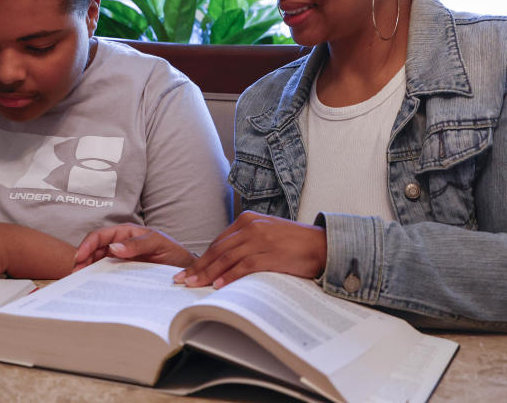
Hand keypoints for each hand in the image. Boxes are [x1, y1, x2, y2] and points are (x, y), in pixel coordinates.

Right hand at [73, 224, 195, 271]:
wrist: (183, 268)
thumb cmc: (172, 251)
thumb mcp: (158, 243)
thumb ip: (137, 244)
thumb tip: (114, 247)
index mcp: (125, 232)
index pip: (100, 235)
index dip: (87, 245)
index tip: (80, 258)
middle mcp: (119, 244)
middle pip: (93, 249)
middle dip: (82, 260)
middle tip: (75, 274)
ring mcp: (119, 258)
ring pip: (96, 262)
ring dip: (86, 270)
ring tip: (79, 281)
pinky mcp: (122, 271)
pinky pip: (105, 274)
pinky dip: (96, 278)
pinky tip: (92, 286)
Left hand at [173, 211, 326, 287]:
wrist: (324, 245)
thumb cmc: (296, 243)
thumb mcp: (267, 234)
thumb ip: (247, 242)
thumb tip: (225, 262)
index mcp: (248, 220)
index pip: (218, 241)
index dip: (201, 258)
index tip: (189, 270)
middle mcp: (251, 226)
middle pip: (218, 250)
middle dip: (198, 267)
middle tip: (182, 280)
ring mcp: (260, 239)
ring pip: (226, 258)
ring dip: (208, 274)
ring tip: (194, 285)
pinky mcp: (270, 254)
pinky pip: (243, 266)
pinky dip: (228, 276)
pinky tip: (218, 285)